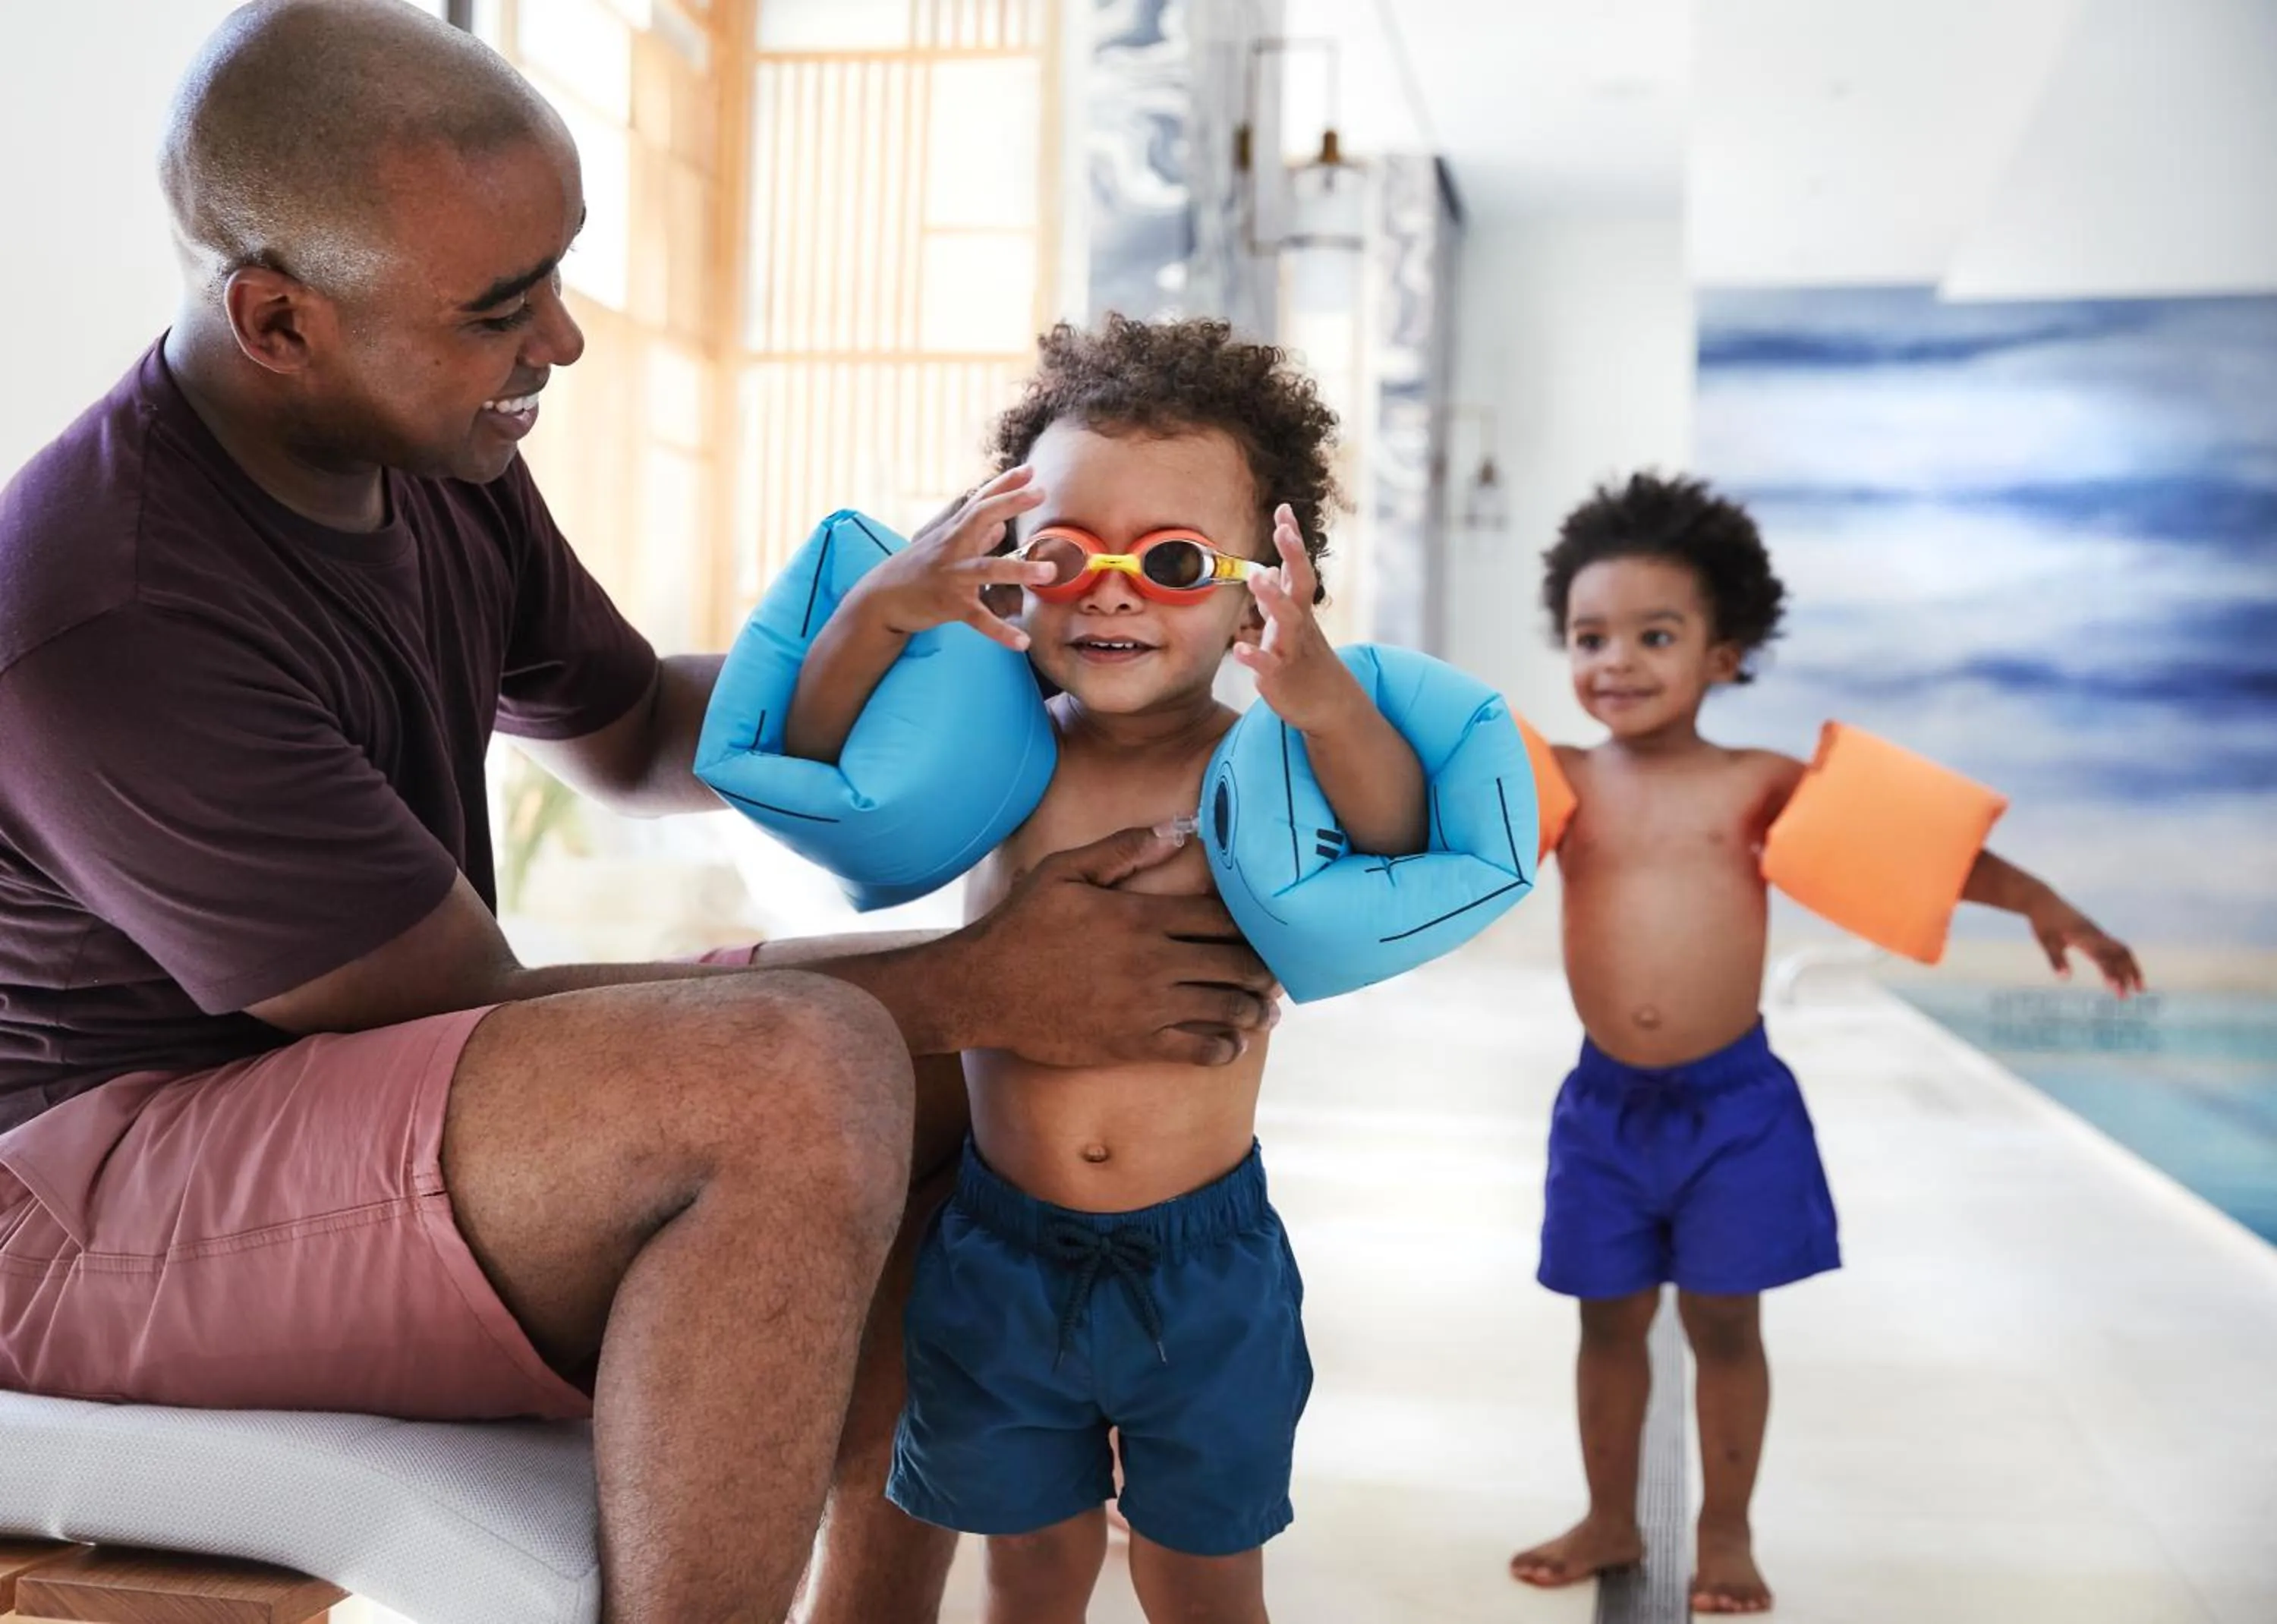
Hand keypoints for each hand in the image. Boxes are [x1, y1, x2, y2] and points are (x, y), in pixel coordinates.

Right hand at [846, 466, 1051, 649]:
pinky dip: (1000, 631)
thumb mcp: (943, 548)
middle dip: (1010, 503)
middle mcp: (952, 548)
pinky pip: (978, 618)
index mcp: (953, 533)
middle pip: (981, 517)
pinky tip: (1022, 641)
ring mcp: (951, 576)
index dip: (1004, 484)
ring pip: (987, 569)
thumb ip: (974, 536)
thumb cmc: (916, 571)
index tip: (1030, 470)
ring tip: (1049, 572)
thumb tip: (999, 525)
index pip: (980, 501)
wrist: (880, 599)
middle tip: (1041, 492)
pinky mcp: (949, 605)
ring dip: (1019, 569)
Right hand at [951, 826, 1281, 1067]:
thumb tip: (1178, 828)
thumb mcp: (1064, 871)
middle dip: (1264, 971)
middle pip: (1236, 965)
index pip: (1223, 921)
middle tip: (1277, 975)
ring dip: (1255, 1012)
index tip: (1267, 933)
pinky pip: (1198, 1051)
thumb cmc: (1021, 926)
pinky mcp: (1133, 1045)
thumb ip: (1124, 849)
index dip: (1254, 929)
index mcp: (1142, 916)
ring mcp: (1146, 1008)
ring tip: (1265, 1012)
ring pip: (1226, 1010)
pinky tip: (1230, 1044)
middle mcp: (1153, 963)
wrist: (982, 990)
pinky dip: (1224, 1048)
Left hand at [1231, 504, 1362, 733]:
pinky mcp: (1280, 677)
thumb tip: (1273, 568)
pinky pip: (1268, 665)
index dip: (1292, 541)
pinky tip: (1239, 649)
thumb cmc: (1307, 660)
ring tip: (1258, 577)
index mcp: (1300, 610)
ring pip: (1287, 621)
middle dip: (1294, 558)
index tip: (1284, 509)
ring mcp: (1292, 649)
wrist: (1329, 706)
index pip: (1298, 568)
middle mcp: (1299, 625)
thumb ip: (1283, 595)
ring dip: (1273, 599)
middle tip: (1282, 532)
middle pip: (1300, 586)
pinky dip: (1255, 656)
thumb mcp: (1296, 625)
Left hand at [2026, 894, 2145, 996]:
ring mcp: (2097, 933)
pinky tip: (2121, 973)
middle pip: (2121, 954)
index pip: (2103, 958)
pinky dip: (2123, 961)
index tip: (2117, 990)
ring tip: (2138, 988)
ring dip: (2130, 969)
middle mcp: (2096, 935)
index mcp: (2084, 937)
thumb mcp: (2046, 941)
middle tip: (2132, 995)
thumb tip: (2065, 979)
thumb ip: (2056, 960)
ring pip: (2122, 951)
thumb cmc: (2043, 922)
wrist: (2043, 901)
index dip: (2111, 974)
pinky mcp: (2095, 933)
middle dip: (2129, 973)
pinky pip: (2115, 948)